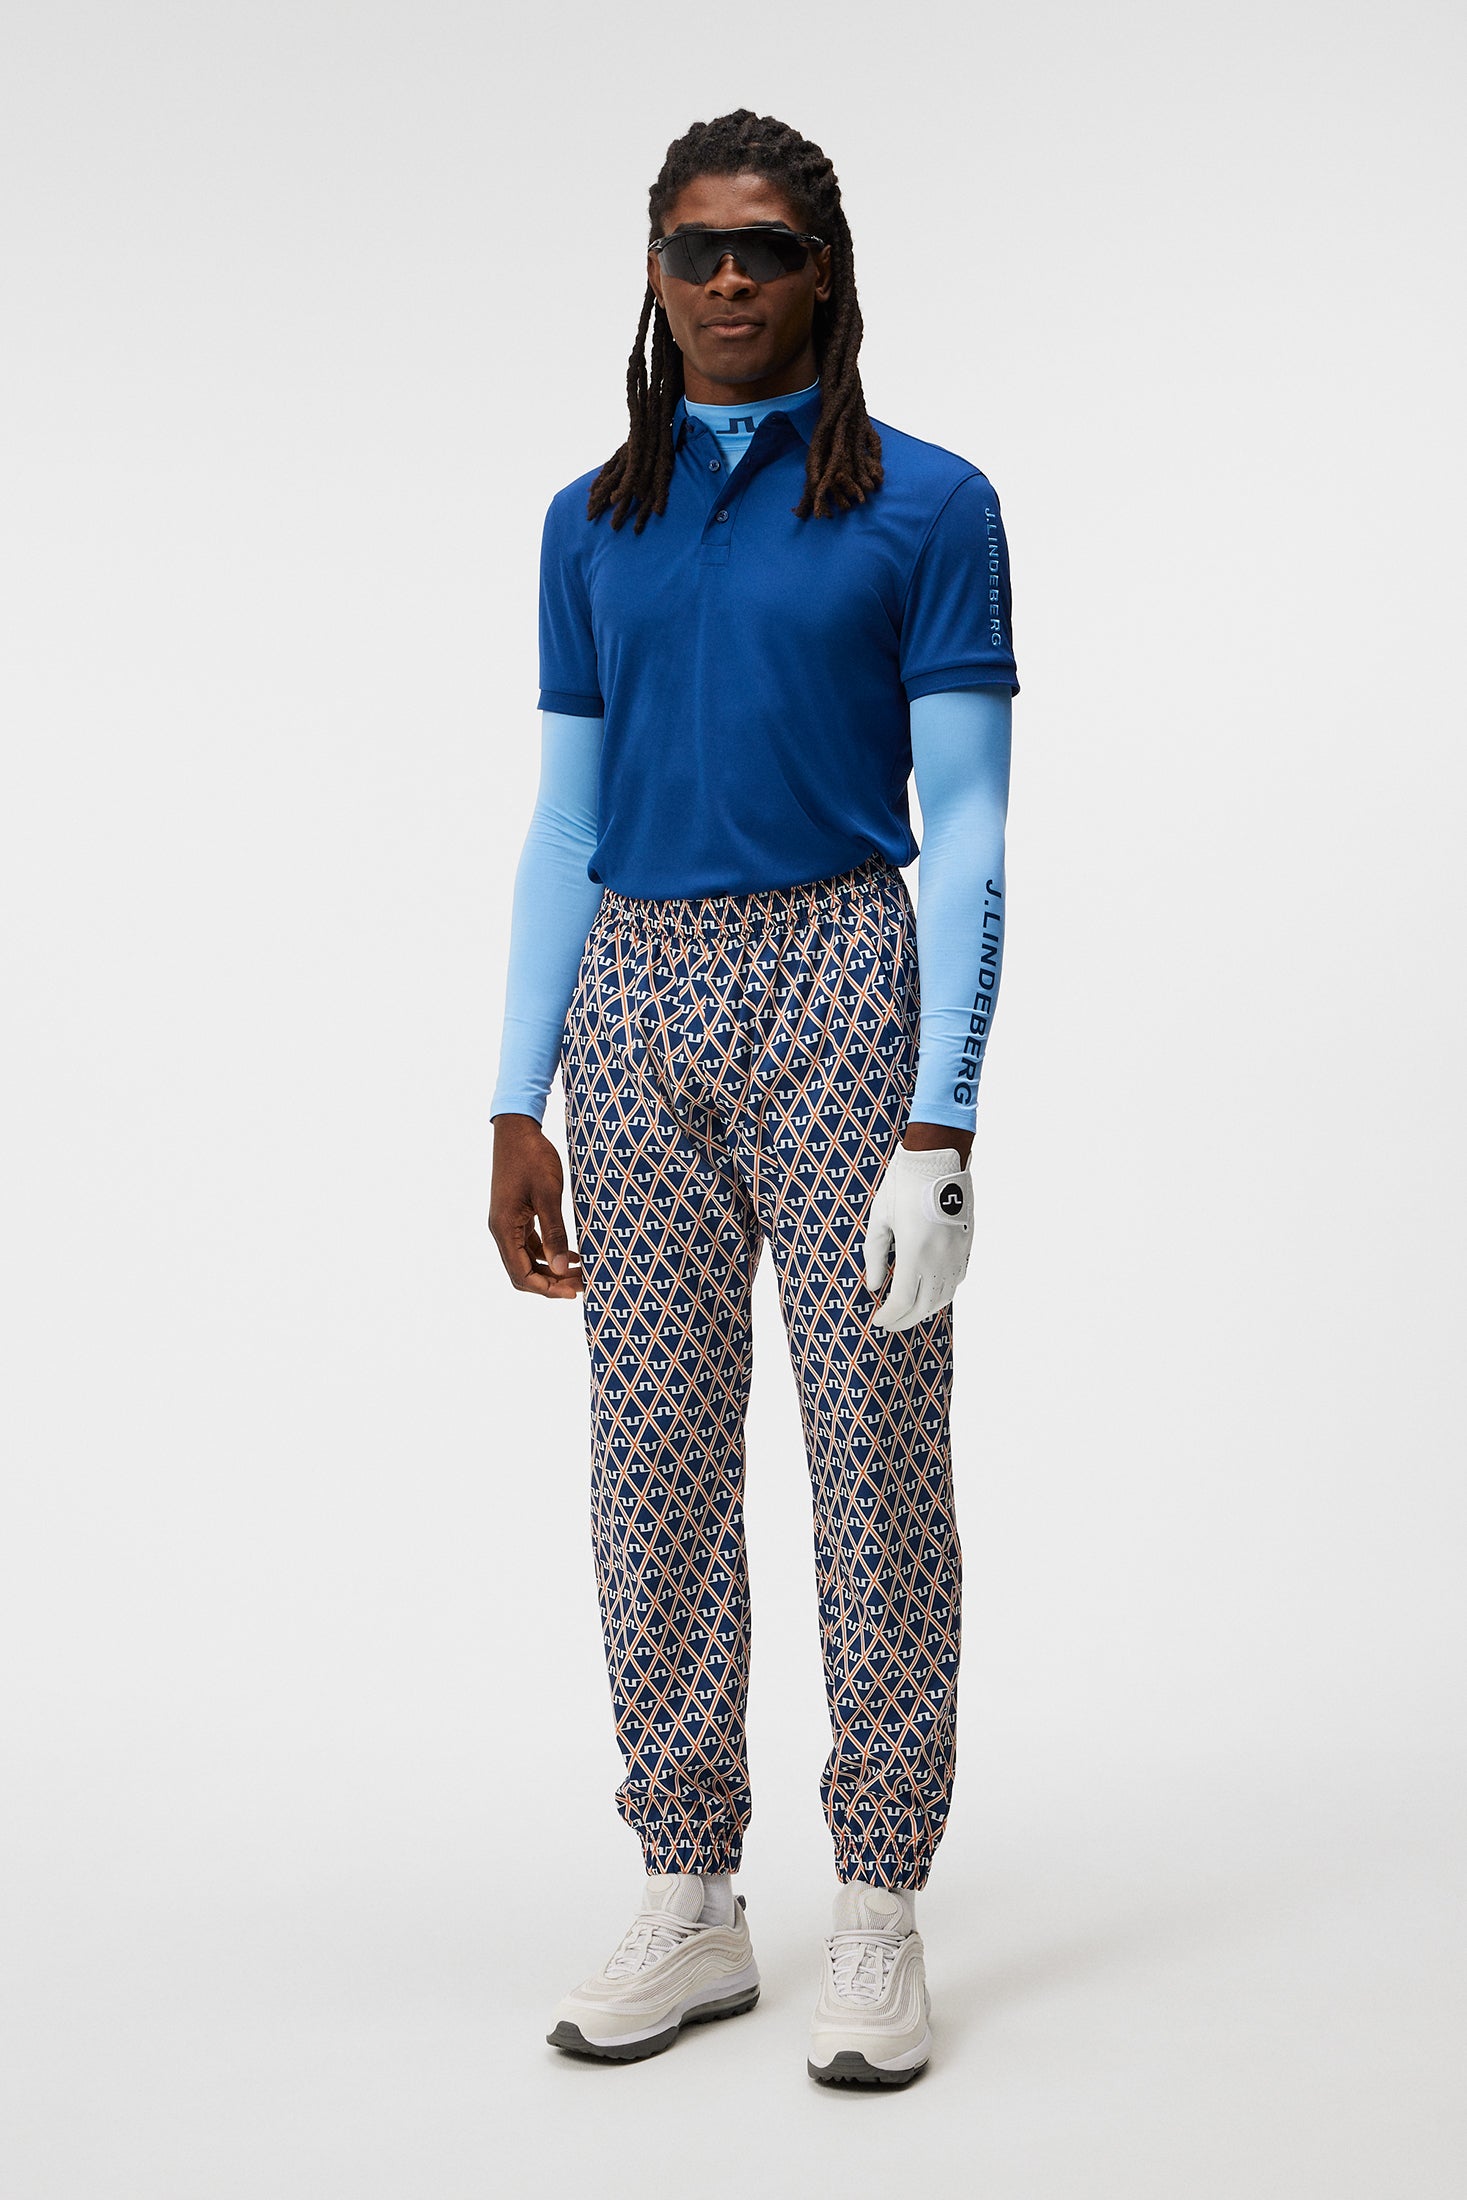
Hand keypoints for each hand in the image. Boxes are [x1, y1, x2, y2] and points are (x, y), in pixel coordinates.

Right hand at [488, 1114, 584, 1297]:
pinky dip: (549, 1253)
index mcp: (504, 1228)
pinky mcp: (515, 1215)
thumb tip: (563, 1268)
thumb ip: (555, 1233)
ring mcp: (508, 1223)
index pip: (521, 1275)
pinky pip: (530, 1244)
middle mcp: (501, 1230)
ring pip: (527, 1260)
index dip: (547, 1289)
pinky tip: (572, 1254)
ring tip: (581, 1273)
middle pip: (523, 1272)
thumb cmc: (532, 1157)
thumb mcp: (549, 1195)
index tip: (574, 1292)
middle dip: (551, 1283)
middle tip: (581, 1286)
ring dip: (551, 1270)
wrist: (517, 1129)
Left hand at [862, 1143, 974, 1331]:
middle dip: (905, 1320)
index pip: (902, 1301)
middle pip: (924, 1306)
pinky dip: (943, 1292)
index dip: (889, 1316)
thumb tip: (873, 1286)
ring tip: (908, 1310)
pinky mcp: (966, 1243)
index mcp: (915, 1253)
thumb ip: (875, 1256)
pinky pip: (957, 1279)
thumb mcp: (880, 1219)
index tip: (877, 1320)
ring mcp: (957, 1252)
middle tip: (889, 1323)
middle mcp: (940, 1258)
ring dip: (925, 1309)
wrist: (938, 1156)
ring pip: (945, 1297)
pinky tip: (930, 1290)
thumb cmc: (902, 1184)